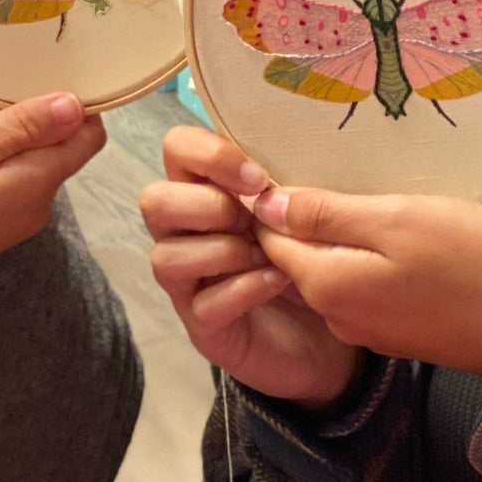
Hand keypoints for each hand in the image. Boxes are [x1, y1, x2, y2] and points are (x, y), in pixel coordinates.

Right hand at [0, 90, 105, 313]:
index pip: (88, 135)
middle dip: (4, 114)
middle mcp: (38, 202)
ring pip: (13, 154)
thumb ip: (23, 126)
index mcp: (39, 181)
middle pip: (45, 140)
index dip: (73, 102)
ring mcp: (14, 216)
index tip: (37, 77)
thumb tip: (76, 106)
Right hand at [140, 127, 362, 407]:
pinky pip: (204, 304)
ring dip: (224, 251)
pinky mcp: (203, 326)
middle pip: (154, 201)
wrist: (328, 333)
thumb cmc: (308, 255)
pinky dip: (244, 289)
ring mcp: (188, 282)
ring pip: (166, 257)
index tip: (258, 178)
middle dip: (209, 207)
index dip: (209, 154)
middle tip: (254, 221)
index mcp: (203, 188)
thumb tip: (278, 182)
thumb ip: (284, 188)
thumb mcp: (300, 211)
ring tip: (269, 257)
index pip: (177, 148)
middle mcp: (183, 232)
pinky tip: (276, 283)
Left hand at [250, 186, 481, 377]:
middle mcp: (338, 315)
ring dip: (333, 234)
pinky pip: (360, 285)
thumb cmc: (471, 260)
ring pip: (331, 269)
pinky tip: (382, 228)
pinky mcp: (398, 329)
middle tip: (314, 163)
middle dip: (297, 216)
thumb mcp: (395, 218)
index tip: (278, 162)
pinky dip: (361, 256)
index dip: (267, 201)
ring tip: (351, 189)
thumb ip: (327, 214)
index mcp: (328, 285)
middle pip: (297, 257)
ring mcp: (369, 327)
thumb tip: (265, 204)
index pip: (269, 240)